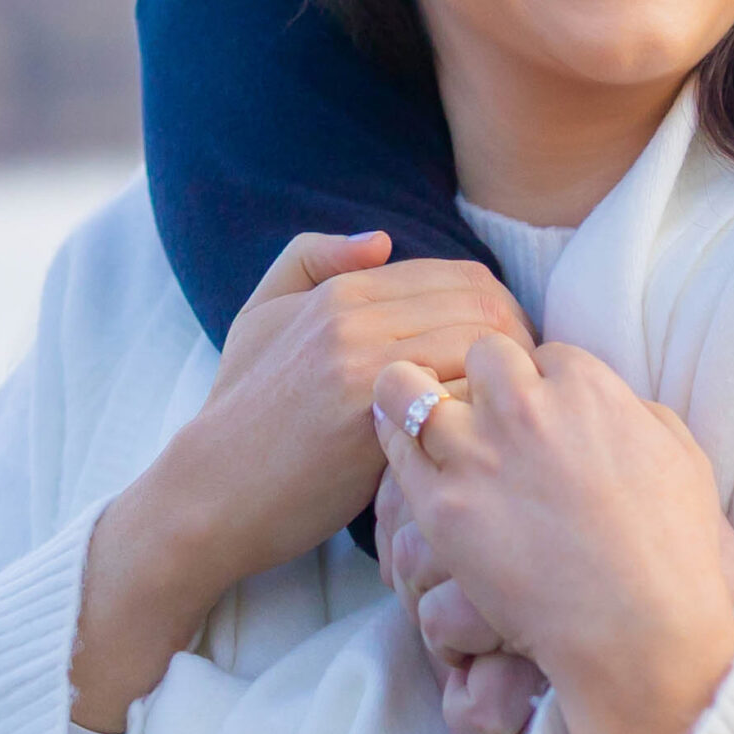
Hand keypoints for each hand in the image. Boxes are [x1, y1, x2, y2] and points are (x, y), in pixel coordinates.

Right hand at [71, 234, 530, 731]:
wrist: (209, 493)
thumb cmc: (244, 408)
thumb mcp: (262, 315)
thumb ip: (313, 258)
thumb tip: (383, 240)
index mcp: (342, 289)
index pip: (464, 277)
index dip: (502, 312)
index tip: (510, 354)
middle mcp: (354, 316)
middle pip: (485, 306)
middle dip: (519, 343)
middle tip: (523, 386)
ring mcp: (363, 365)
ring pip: (481, 346)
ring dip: (510, 379)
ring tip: (510, 412)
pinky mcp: (370, 419)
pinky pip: (460, 394)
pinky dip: (483, 412)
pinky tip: (482, 440)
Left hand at [374, 338, 733, 733]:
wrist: (637, 628)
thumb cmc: (672, 548)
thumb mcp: (681, 456)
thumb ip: (639, 412)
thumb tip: (615, 404)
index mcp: (586, 386)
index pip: (544, 352)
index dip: (543, 380)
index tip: (544, 411)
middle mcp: (525, 407)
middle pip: (481, 355)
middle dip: (487, 379)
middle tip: (490, 415)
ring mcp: (476, 455)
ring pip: (413, 386)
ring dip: (420, 395)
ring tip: (419, 413)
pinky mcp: (440, 508)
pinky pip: (394, 447)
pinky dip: (394, 439)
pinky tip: (401, 445)